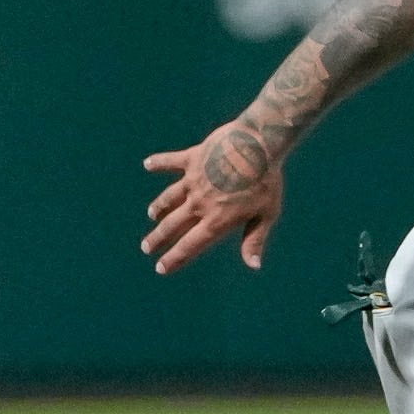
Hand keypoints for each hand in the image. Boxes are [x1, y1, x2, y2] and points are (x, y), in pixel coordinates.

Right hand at [142, 120, 284, 273]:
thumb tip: (253, 265)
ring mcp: (193, 181)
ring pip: (169, 198)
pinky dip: (158, 163)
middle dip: (157, 238)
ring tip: (151, 215)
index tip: (160, 268)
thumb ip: (254, 239)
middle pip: (172, 226)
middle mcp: (200, 203)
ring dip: (159, 207)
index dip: (174, 258)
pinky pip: (171, 162)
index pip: (190, 245)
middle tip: (146, 247)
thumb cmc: (268, 181)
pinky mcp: (192, 159)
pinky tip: (148, 164)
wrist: (259, 146)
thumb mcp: (266, 214)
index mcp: (217, 220)